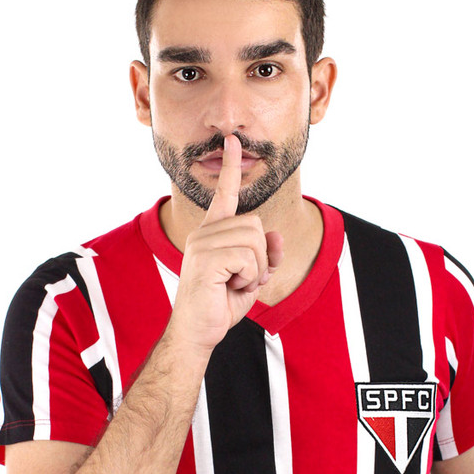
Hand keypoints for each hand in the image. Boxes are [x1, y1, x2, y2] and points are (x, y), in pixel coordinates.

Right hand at [168, 134, 282, 352]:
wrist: (198, 332)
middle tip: (242, 279)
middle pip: (256, 225)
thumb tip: (275, 235)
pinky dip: (250, 277)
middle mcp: (204, 233)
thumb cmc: (220, 305)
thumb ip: (265, 255)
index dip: (231, 167)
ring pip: (255, 241)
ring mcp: (202, 243)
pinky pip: (249, 257)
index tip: (232, 140)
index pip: (224, 194)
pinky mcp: (205, 258)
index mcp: (211, 233)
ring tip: (235, 284)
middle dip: (261, 256)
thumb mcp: (252, 278)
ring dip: (256, 270)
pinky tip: (231, 288)